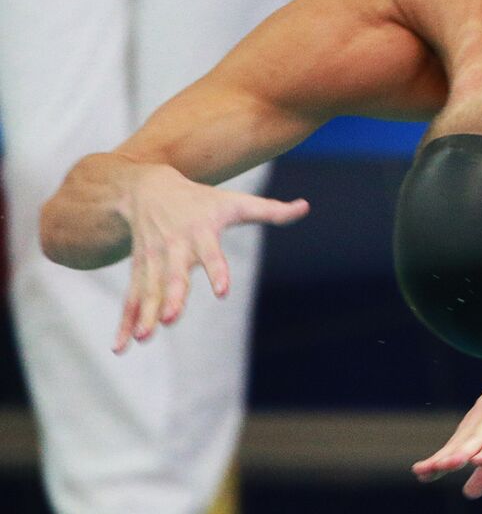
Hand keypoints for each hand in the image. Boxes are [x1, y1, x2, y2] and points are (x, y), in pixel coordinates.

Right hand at [113, 164, 308, 352]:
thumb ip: (270, 210)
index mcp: (200, 232)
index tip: (223, 291)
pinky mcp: (138, 270)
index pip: (211, 253)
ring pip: (148, 290)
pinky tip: (121, 347)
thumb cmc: (202, 199)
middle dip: (170, 297)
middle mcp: (174, 248)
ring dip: (145, 314)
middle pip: (173, 275)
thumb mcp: (236, 201)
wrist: (148, 187)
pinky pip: (131, 299)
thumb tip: (305, 207)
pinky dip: (125, 322)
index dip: (217, 270)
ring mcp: (152, 260)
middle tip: (170, 319)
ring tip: (143, 338)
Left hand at [412, 330, 481, 497]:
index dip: (437, 461)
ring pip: (478, 436)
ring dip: (460, 452)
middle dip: (441, 458)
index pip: (455, 446)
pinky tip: (480, 457)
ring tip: (444, 466)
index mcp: (480, 423)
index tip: (420, 473)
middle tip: (421, 472)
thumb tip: (468, 493)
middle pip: (460, 441)